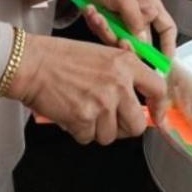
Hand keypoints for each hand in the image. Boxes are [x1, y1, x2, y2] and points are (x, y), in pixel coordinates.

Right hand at [7, 34, 164, 144]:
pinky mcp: (84, 118)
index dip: (159, 107)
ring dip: (97, 129)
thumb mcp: (102, 53)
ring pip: (110, 135)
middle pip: (137, 124)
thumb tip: (138, 96)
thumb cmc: (61, 57)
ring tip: (84, 110)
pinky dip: (79, 131)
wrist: (32, 63)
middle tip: (111, 120)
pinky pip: (88, 138)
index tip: (156, 116)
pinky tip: (70, 113)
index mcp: (126, 64)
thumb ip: (123, 72)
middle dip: (124, 127)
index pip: (158, 88)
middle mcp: (118, 83)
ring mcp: (102, 102)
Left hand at [73, 0, 177, 56]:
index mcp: (150, 6)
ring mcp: (120, 21)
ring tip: (98, 16)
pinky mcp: (105, 23)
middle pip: (141, 42)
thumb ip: (135, 21)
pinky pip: (103, 35)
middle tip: (121, 42)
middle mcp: (138, 16)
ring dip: (108, 31)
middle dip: (130, 45)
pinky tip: (91, 10)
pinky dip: (96, 25)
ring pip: (120, 41)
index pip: (167, 30)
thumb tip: (143, 44)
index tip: (165, 63)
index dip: (168, 46)